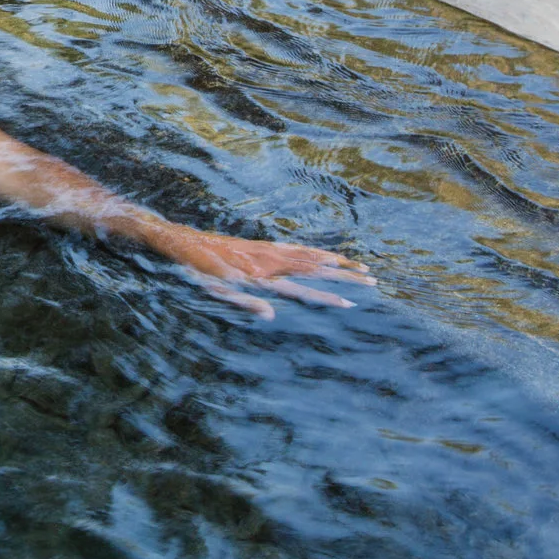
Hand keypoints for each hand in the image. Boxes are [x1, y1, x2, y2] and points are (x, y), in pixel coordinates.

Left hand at [144, 223, 372, 319]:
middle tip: (373, 280)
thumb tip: (270, 316)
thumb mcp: (216, 291)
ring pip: (311, 256)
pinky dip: (318, 252)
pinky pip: (298, 248)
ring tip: (361, 266)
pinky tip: (326, 255)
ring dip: (337, 261)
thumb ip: (245, 303)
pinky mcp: (263, 246)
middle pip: (317, 268)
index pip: (304, 288)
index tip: (352, 302)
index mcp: (263, 276)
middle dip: (345, 275)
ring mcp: (269, 251)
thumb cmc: (199, 271)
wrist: (186, 242)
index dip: (328, 295)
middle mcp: (271, 261)